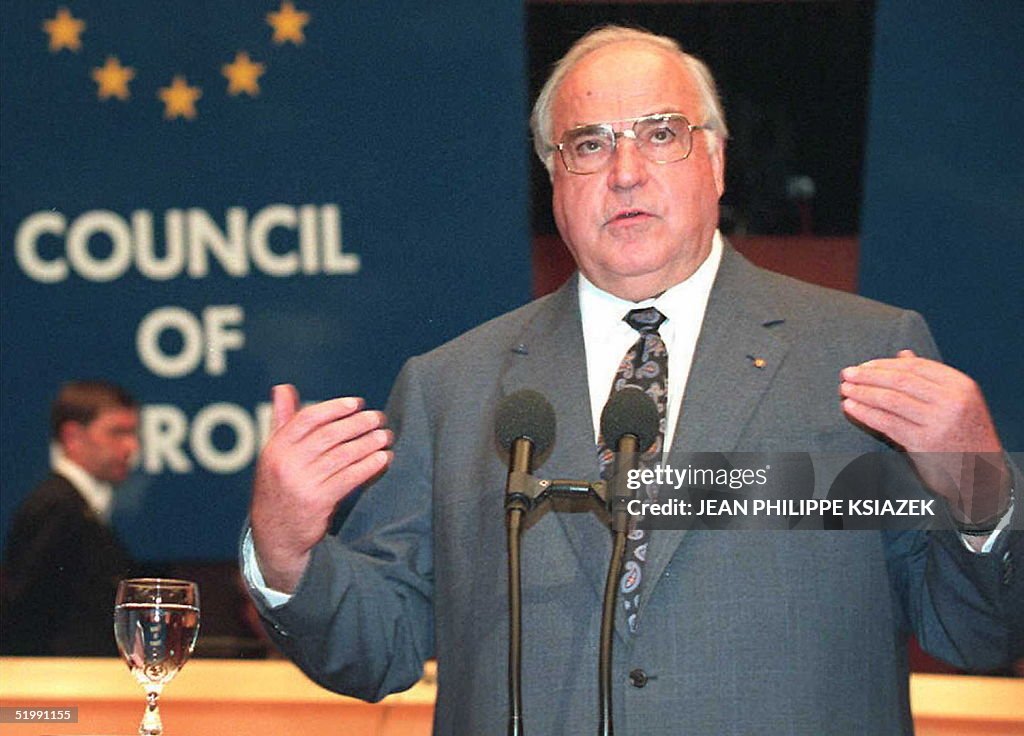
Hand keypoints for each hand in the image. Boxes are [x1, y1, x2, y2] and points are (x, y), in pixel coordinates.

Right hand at [250, 384, 392, 592]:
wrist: (275, 535)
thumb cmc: (279, 488)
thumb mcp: (274, 455)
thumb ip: (282, 422)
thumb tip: (283, 388)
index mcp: (275, 448)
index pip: (308, 419)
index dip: (335, 408)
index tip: (357, 403)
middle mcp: (286, 463)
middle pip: (329, 435)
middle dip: (358, 424)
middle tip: (378, 417)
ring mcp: (301, 483)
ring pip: (343, 456)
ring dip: (368, 443)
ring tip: (385, 436)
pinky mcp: (318, 501)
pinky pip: (350, 477)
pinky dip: (369, 466)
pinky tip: (383, 459)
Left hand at [839, 350, 1009, 523]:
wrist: (980, 472)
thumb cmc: (964, 433)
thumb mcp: (958, 400)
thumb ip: (931, 379)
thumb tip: (901, 356)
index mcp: (960, 385)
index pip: (915, 367)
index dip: (885, 364)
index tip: (864, 365)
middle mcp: (951, 401)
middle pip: (900, 381)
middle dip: (869, 376)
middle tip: (847, 374)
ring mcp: (937, 423)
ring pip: (890, 400)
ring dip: (863, 393)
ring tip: (845, 389)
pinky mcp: (923, 443)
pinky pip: (887, 423)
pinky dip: (865, 413)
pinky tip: (851, 407)